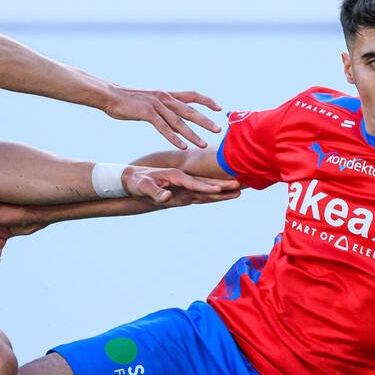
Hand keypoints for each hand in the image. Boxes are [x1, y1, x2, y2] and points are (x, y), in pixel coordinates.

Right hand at [103, 86, 221, 149]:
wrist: (110, 95)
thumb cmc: (129, 100)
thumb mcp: (150, 100)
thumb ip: (163, 106)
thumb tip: (172, 112)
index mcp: (168, 94)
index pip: (193, 95)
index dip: (207, 101)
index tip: (219, 108)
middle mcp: (165, 98)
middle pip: (190, 110)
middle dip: (205, 121)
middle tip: (218, 130)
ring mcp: (157, 105)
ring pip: (179, 122)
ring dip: (192, 134)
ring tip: (203, 144)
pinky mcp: (147, 113)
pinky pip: (163, 128)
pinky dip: (174, 138)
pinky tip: (182, 146)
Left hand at [124, 166, 239, 205]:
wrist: (135, 180)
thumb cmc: (138, 182)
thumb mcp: (143, 187)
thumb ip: (155, 192)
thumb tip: (166, 197)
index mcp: (176, 177)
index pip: (194, 183)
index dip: (206, 188)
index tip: (220, 190)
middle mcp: (184, 180)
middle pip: (206, 184)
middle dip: (222, 187)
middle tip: (239, 187)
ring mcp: (186, 187)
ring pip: (207, 190)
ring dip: (222, 192)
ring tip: (239, 192)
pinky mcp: (185, 193)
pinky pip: (202, 196)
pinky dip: (214, 196)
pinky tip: (225, 196)